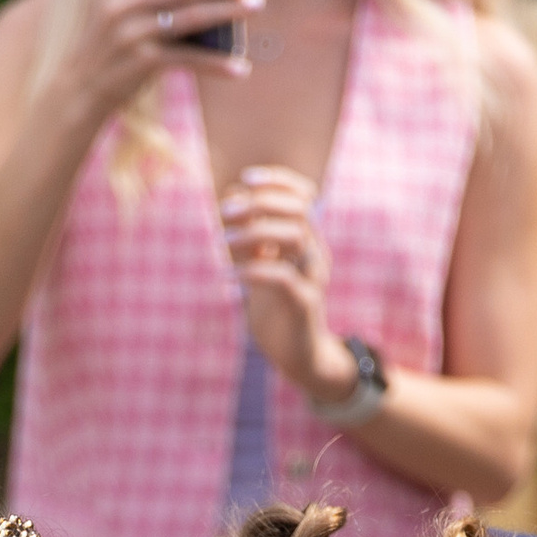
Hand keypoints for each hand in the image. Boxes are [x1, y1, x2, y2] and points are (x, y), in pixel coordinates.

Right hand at [74, 0, 260, 117]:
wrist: (79, 87)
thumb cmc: (96, 34)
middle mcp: (123, 2)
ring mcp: (133, 33)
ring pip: (191, 17)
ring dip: (228, 11)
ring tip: (255, 4)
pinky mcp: (142, 63)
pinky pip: (188, 59)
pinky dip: (216, 64)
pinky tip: (240, 67)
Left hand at [218, 166, 343, 399]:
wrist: (298, 357)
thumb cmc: (275, 309)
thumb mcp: (260, 266)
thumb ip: (250, 235)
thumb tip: (231, 194)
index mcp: (306, 239)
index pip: (303, 195)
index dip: (278, 181)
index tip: (246, 179)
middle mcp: (314, 252)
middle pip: (300, 209)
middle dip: (260, 203)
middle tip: (224, 212)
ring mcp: (313, 277)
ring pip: (294, 236)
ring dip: (253, 233)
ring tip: (222, 243)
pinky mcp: (305, 304)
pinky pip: (282, 277)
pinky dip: (252, 271)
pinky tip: (228, 279)